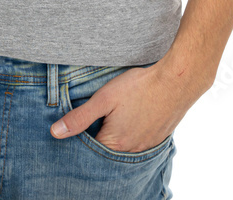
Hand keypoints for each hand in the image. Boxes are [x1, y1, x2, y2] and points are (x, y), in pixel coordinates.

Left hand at [50, 60, 207, 152]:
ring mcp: (147, 146)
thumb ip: (79, 117)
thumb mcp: (104, 98)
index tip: (80, 121)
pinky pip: (139, 142)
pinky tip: (132, 116)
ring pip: (124, 146)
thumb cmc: (139, 87)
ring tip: (115, 115)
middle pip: (107, 150)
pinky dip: (132, 132)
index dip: (82, 136)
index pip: (90, 149)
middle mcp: (131, 151)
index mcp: (115, 144)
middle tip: (99, 116)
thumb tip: (55, 133)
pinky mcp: (158, 138)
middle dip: (99, 135)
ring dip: (116, 134)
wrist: (177, 80)